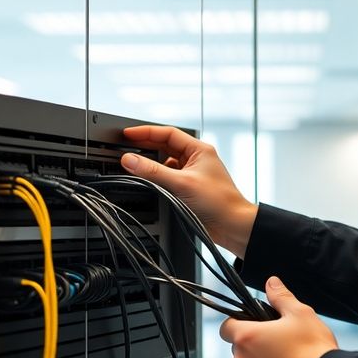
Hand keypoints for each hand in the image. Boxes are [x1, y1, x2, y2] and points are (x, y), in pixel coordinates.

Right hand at [120, 125, 255, 257]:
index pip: (168, 133)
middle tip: (124, 148)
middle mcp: (195, 159)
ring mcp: (192, 174)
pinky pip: (167, 179)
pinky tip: (147, 183)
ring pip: (165, 164)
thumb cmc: (219, 201)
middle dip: (145, 147)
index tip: (127, 134)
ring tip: (133, 167)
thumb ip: (153, 172)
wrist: (232, 226)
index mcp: (199, 150)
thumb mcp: (181, 183)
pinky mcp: (188, 188)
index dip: (146, 132)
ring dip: (150, 165)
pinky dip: (156, 180)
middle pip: (165, 147)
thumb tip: (130, 160)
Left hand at [220, 277, 338, 357]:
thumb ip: (280, 297)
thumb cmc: (312, 350)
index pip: (226, 327)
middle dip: (254, 342)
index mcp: (247, 337)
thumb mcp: (299, 313)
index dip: (238, 322)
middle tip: (277, 338)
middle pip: (239, 347)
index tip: (252, 322)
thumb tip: (272, 283)